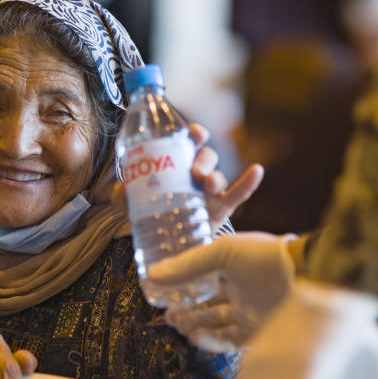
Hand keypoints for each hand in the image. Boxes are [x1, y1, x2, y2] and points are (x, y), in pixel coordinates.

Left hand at [112, 123, 262, 233]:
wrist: (170, 246)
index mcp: (178, 164)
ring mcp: (211, 191)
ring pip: (219, 176)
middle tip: (194, 172)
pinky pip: (239, 193)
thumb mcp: (135, 206)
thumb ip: (124, 196)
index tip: (193, 133)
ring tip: (208, 185)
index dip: (194, 133)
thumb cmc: (154, 215)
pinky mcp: (222, 208)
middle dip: (203, 159)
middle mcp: (197, 173)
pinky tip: (256, 171)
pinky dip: (249, 182)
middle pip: (206, 156)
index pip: (189, 141)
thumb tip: (120, 189)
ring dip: (216, 176)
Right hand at [150, 232, 296, 350]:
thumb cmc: (264, 257)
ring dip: (194, 325)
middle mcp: (240, 290)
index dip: (182, 287)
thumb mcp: (222, 252)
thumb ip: (189, 266)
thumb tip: (153, 275)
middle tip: (168, 315)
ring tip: (179, 324)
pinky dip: (211, 341)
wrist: (302, 276)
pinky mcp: (256, 332)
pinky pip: (228, 341)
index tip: (162, 294)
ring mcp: (248, 312)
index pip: (201, 279)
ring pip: (214, 324)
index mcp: (232, 267)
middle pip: (206, 304)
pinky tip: (196, 337)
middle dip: (185, 311)